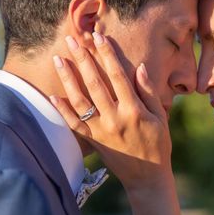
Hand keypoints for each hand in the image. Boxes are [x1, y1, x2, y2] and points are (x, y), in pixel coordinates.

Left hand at [51, 32, 172, 191]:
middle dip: (83, 59)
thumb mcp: (160, 117)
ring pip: (80, 100)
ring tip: (58, 60)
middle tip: (72, 40)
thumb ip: (149, 92)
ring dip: (68, 79)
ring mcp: (102, 130)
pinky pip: (74, 124)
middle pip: (95, 83)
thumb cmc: (158, 145)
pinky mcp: (93, 141)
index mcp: (134, 110)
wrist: (147, 177)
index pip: (118, 76)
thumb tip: (140, 68)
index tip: (99, 37)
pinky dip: (63, 110)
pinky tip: (53, 95)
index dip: (108, 55)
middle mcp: (115, 118)